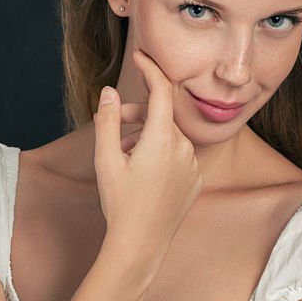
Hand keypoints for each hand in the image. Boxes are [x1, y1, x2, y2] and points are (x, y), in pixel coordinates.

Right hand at [93, 48, 203, 255]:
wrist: (140, 244)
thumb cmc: (120, 203)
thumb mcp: (105, 159)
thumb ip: (107, 120)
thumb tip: (108, 92)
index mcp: (162, 138)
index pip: (162, 90)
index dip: (151, 69)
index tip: (141, 56)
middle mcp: (184, 148)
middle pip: (161, 116)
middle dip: (137, 114)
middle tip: (112, 121)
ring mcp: (193, 166)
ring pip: (169, 137)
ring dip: (147, 137)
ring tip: (124, 156)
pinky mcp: (196, 181)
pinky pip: (179, 157)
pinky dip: (160, 155)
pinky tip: (143, 175)